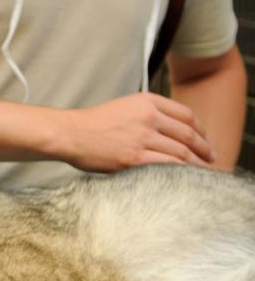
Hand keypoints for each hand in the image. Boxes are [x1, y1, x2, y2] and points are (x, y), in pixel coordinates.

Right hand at [58, 93, 215, 171]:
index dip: (201, 130)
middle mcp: (148, 117)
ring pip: (182, 152)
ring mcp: (142, 137)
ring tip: (203, 172)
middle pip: (188, 134)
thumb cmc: (92, 124)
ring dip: (196, 164)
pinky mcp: (134, 158)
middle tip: (211, 158)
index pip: (186, 115)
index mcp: (146, 101)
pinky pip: (168, 166)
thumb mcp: (124, 107)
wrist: (69, 133)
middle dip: (204, 149)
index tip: (205, 140)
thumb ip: (147, 113)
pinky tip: (186, 178)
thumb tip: (169, 131)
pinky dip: (181, 173)